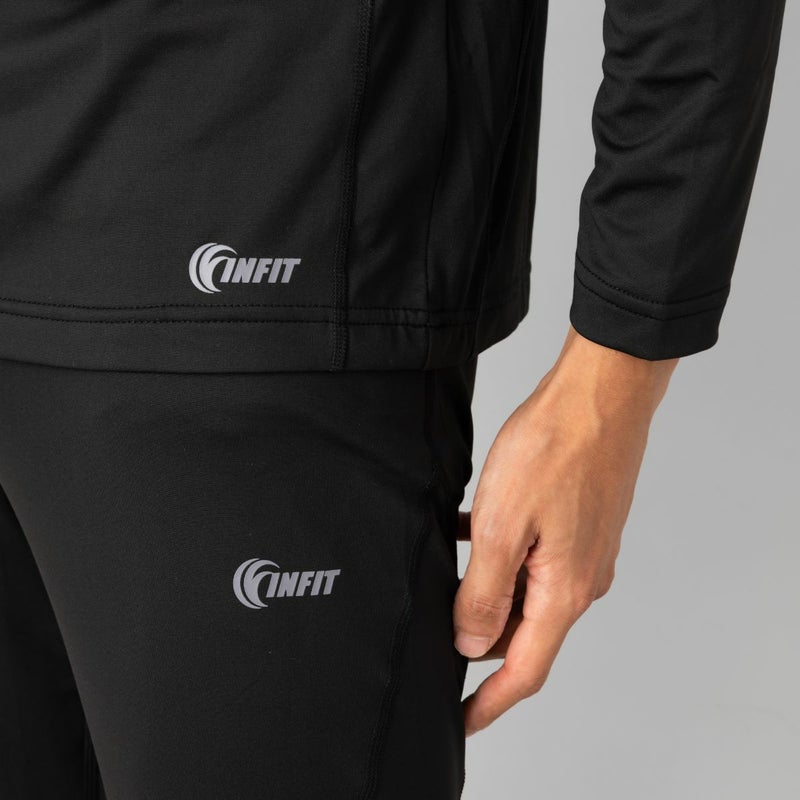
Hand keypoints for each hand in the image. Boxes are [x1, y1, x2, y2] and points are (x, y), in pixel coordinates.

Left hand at [453, 324, 678, 735]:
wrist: (600, 395)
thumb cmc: (556, 449)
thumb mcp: (502, 528)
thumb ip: (485, 592)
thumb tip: (472, 643)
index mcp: (564, 591)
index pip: (524, 669)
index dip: (489, 702)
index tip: (461, 721)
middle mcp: (579, 579)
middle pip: (524, 632)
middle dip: (481, 642)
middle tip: (439, 637)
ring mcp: (581, 550)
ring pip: (525, 592)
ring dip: (488, 593)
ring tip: (448, 579)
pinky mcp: (576, 523)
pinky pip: (531, 556)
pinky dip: (499, 557)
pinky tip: (469, 534)